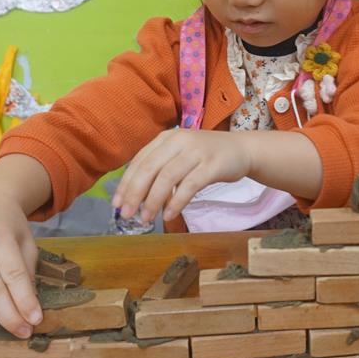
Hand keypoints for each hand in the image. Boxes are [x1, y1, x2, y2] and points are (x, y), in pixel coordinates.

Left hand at [111, 130, 253, 223]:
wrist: (241, 150)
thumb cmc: (206, 155)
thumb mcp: (179, 156)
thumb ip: (160, 170)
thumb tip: (137, 198)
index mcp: (166, 138)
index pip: (139, 161)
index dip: (126, 183)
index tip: (117, 203)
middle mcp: (179, 140)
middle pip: (149, 168)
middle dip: (135, 193)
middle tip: (126, 214)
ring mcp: (196, 151)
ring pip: (167, 177)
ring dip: (153, 201)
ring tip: (146, 219)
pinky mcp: (212, 165)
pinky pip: (190, 185)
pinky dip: (177, 201)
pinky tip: (169, 215)